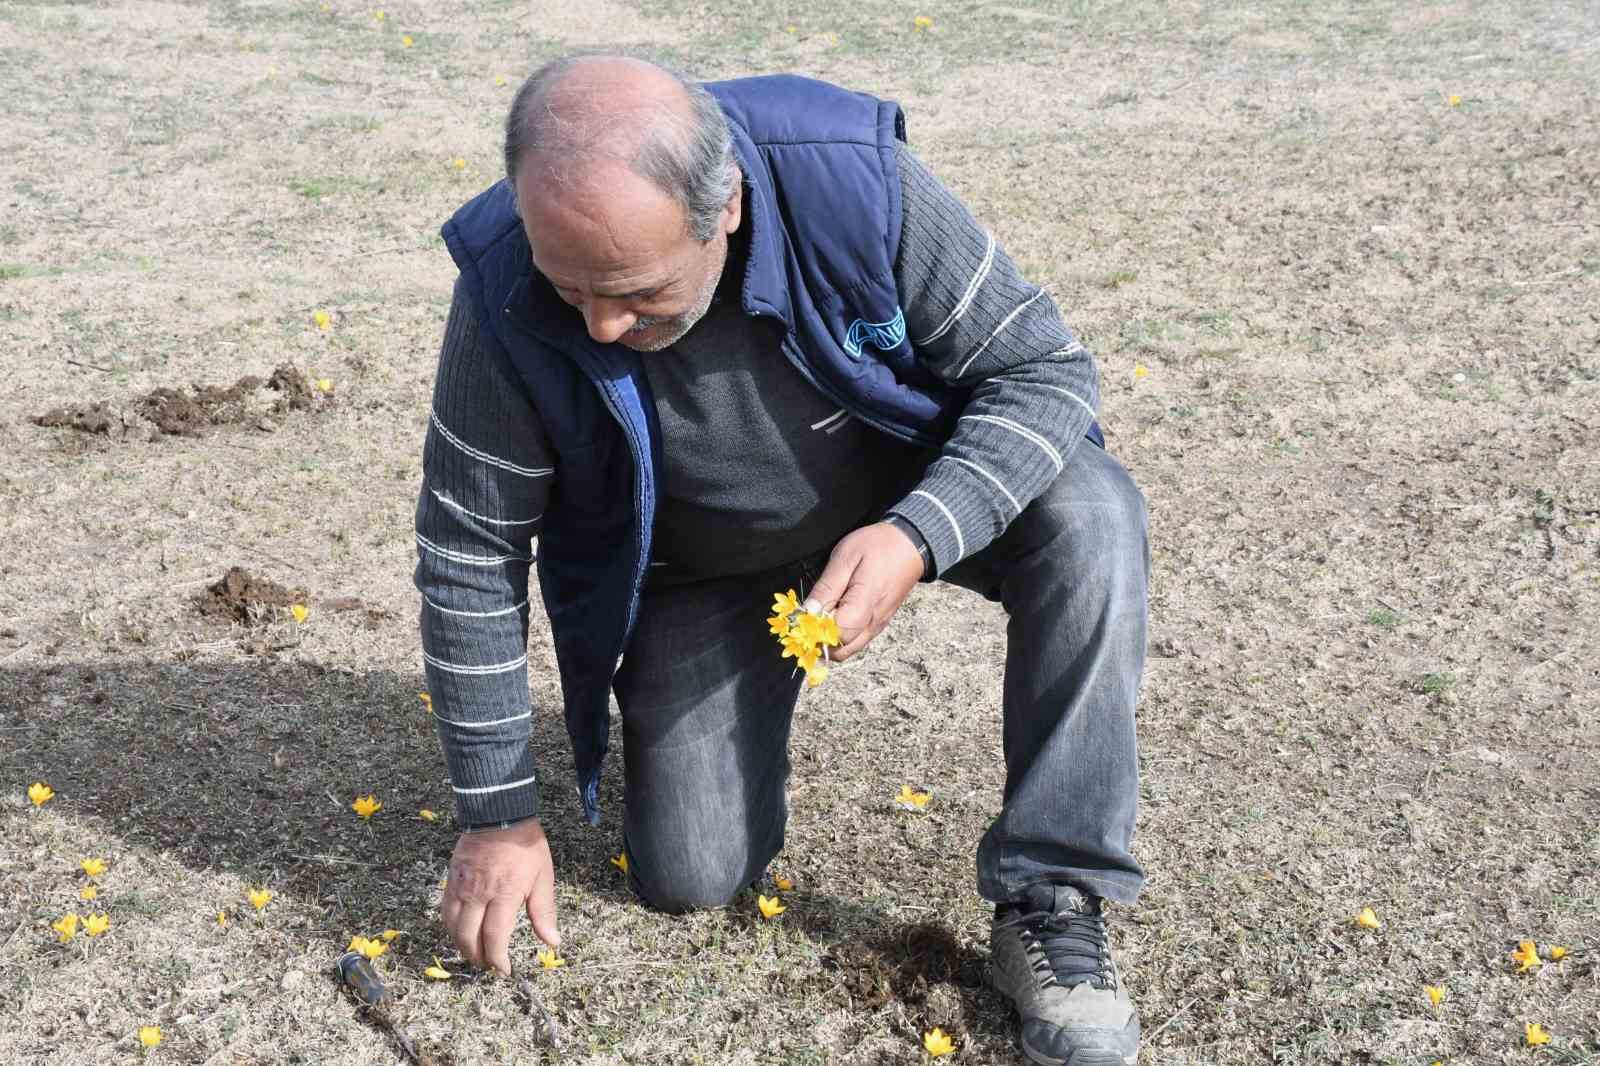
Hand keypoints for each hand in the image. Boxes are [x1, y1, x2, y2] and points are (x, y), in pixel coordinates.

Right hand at [441, 818, 558, 974]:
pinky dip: (450, 927)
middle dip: (478, 957)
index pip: (494, 938)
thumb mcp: (543, 878)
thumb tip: (553, 942)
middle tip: (489, 965)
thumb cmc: (526, 846)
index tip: (504, 970)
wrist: (500, 814)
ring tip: (475, 953)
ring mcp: (461, 887)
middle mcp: (478, 894)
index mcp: (504, 895)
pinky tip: (460, 931)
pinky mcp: (451, 879)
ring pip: (453, 927)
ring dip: (462, 946)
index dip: (497, 959)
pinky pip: (445, 910)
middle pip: (469, 937)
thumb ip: (544, 912)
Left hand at [803, 521, 925, 662]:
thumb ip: (827, 587)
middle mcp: (873, 622)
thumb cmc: (877, 546)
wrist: (910, 544)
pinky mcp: (879, 624)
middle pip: (840, 651)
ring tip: (822, 614)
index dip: (816, 628)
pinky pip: (857, 642)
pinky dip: (842, 637)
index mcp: (865, 603)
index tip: (807, 612)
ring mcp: (878, 626)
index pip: (836, 634)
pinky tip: (835, 615)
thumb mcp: (846, 557)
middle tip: (811, 615)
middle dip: (819, 640)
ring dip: (830, 640)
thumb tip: (808, 612)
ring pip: (848, 650)